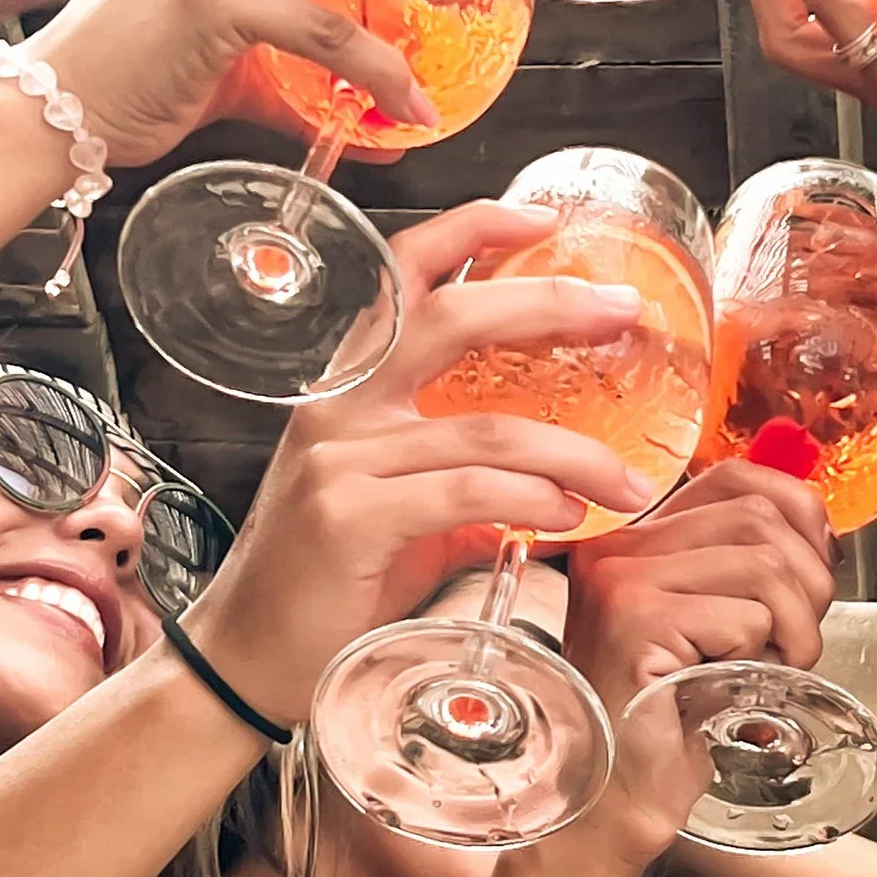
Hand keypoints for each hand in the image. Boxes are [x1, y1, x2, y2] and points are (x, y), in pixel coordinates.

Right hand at [184, 201, 656, 728]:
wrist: (248, 659)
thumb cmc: (330, 579)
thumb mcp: (398, 500)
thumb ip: (462, 465)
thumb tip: (560, 459)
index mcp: (350, 385)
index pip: (404, 273)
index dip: (473, 228)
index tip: (544, 216)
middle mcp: (340, 405)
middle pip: (454, 321)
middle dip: (550, 306)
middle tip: (624, 310)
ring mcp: (339, 459)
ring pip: (486, 430)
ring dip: (576, 452)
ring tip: (629, 481)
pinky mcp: (348, 518)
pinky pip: (466, 494)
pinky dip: (531, 501)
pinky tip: (568, 517)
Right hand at [561, 458, 838, 847]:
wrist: (614, 803)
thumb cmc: (663, 723)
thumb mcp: (712, 625)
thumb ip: (744, 567)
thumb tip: (814, 525)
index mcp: (634, 538)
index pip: (735, 476)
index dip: (797, 510)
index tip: (816, 562)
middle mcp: (618, 547)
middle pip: (760, 516)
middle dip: (808, 580)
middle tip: (795, 639)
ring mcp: (620, 580)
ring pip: (764, 563)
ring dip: (794, 626)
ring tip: (769, 668)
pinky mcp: (634, 622)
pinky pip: (746, 617)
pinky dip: (763, 659)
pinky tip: (730, 689)